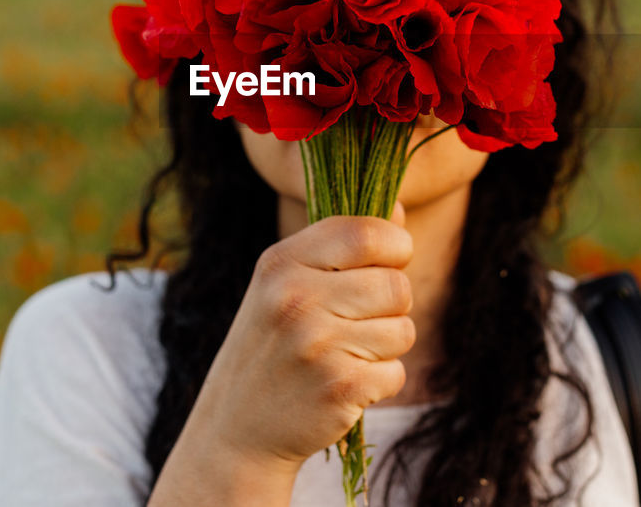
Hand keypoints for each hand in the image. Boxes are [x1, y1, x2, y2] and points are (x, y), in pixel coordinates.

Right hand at [166, 203, 414, 487]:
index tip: (387, 263)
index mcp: (281, 263)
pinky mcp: (338, 388)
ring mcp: (316, 345)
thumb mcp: (287, 285)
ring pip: (403, 330)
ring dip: (386, 348)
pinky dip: (379, 384)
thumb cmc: (273, 347)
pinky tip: (342, 386)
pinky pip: (396, 373)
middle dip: (392, 307)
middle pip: (397, 285)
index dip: (394, 246)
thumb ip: (341, 246)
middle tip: (356, 324)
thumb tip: (401, 211)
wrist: (237, 431)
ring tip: (344, 355)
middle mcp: (295, 299)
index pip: (367, 233)